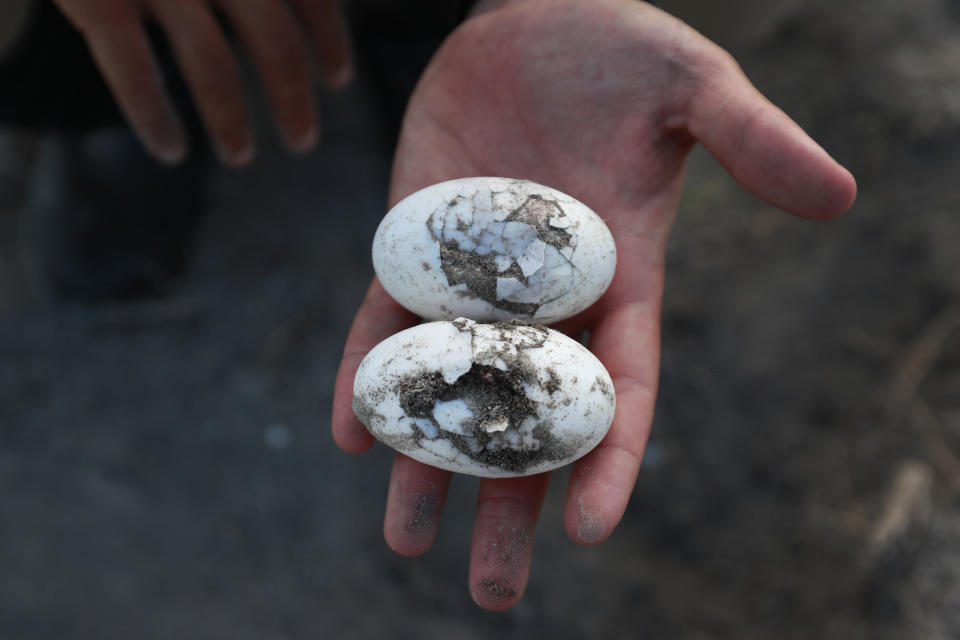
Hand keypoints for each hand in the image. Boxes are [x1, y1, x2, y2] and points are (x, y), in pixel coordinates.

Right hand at [53, 0, 352, 164]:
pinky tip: (170, 149)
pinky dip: (156, 120)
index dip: (329, 41)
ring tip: (241, 156)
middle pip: (276, 43)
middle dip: (294, 99)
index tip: (338, 78)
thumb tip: (311, 10)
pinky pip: (137, 76)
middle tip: (304, 142)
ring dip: (232, 122)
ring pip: (214, 69)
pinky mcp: (101, 1)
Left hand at [332, 0, 855, 609]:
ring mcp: (473, 279)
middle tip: (490, 593)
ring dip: (426, 465)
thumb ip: (751, 139)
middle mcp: (544, 299)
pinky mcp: (413, 246)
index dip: (610, 459)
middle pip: (527, 420)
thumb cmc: (621, 50)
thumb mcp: (692, 85)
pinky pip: (384, 323)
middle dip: (509, 502)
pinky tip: (350, 431)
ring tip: (406, 544)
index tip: (592, 531)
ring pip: (449, 389)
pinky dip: (367, 376)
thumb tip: (840, 195)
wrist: (532, 20)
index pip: (620, 386)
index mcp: (620, 280)